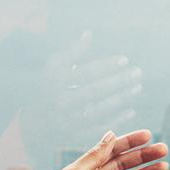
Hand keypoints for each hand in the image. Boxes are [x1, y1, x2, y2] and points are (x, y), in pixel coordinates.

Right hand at [19, 32, 144, 169]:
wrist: (32, 123)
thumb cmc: (47, 89)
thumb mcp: (53, 68)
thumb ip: (71, 52)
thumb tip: (88, 34)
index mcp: (55, 82)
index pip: (85, 73)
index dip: (106, 66)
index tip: (125, 59)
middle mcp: (60, 102)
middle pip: (94, 91)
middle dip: (118, 82)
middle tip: (137, 73)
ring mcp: (67, 120)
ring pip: (98, 109)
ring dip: (120, 99)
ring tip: (136, 88)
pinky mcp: (73, 136)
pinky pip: (98, 127)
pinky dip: (116, 119)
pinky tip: (130, 110)